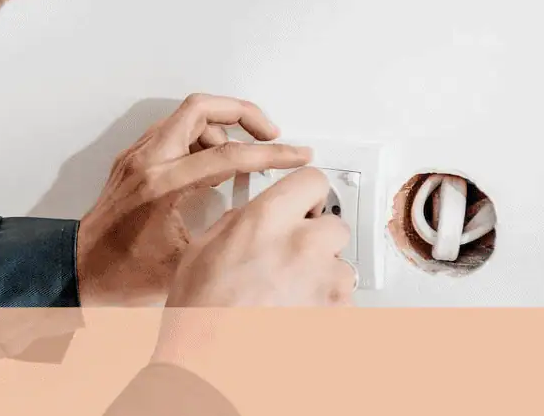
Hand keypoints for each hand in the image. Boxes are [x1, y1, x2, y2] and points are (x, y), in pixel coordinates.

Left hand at [75, 94, 312, 306]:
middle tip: (268, 132)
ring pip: (185, 116)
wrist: (80, 271)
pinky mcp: (132, 161)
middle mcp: (147, 162)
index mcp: (162, 186)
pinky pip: (171, 132)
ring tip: (240, 155)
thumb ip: (225, 234)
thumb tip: (262, 224)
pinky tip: (211, 164)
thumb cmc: (121, 273)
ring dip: (220, 127)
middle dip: (243, 113)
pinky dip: (198, 138)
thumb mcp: (186, 262)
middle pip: (202, 108)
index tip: (295, 154)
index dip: (271, 153)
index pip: (228, 154)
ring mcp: (136, 158)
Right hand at [149, 167, 355, 377]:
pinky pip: (342, 301)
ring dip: (323, 274)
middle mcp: (303, 244)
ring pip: (341, 265)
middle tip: (294, 253)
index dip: (306, 193)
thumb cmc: (201, 314)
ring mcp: (324, 281)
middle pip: (335, 224)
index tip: (304, 202)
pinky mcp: (336, 314)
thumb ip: (235, 223)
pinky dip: (325, 306)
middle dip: (318, 237)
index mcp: (266, 220)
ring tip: (289, 292)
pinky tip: (294, 313)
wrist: (211, 363)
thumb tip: (248, 218)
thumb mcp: (202, 249)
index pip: (313, 181)